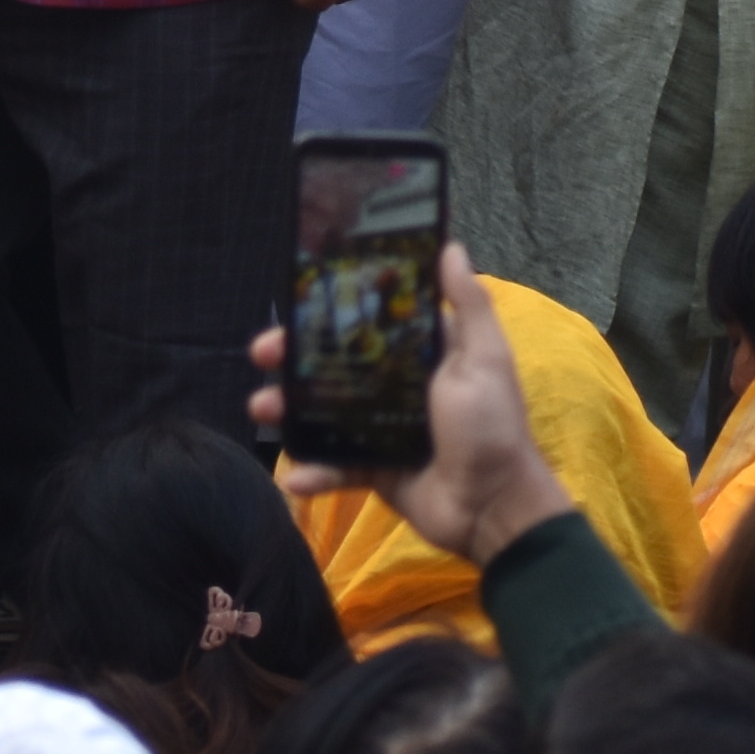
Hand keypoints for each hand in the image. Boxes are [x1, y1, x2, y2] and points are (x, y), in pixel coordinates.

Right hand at [259, 241, 572, 566]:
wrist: (493, 507)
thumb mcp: (485, 359)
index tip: (296, 304)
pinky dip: (314, 471)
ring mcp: (383, 429)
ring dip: (290, 411)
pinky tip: (293, 477)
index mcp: (425, 355)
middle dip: (295, 359)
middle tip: (262, 354)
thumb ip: (469, 305)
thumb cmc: (490, 425)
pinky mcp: (375, 469)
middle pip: (337, 365)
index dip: (333, 313)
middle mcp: (399, 387)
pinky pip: (336, 466)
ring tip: (261, 408)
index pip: (371, 324)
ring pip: (326, 413)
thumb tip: (451, 247)